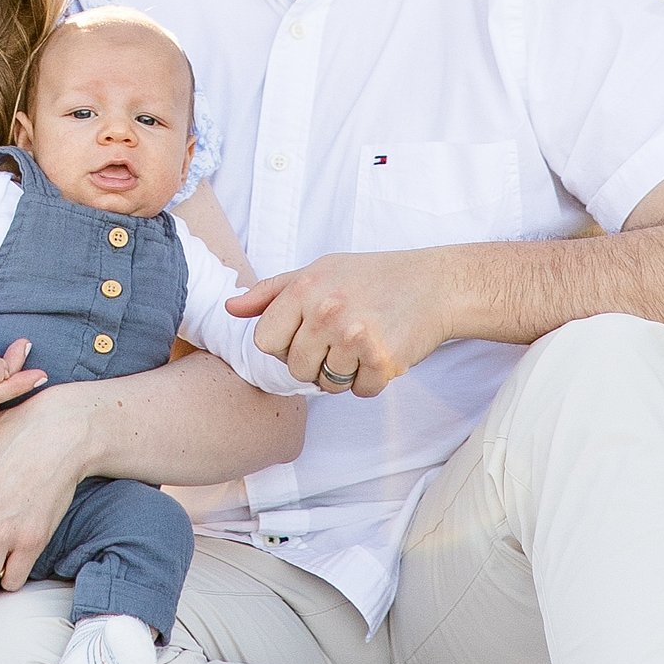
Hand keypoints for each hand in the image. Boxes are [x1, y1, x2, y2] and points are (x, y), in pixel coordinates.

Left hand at [225, 248, 461, 396]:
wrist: (433, 285)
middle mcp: (327, 311)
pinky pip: (360, 392)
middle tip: (339, 338)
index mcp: (305, 288)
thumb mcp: (318, 271)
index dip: (284, 344)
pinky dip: (370, 381)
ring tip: (362, 342)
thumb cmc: (371, 277)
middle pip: (296, 369)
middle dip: (314, 362)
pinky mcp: (383, 360)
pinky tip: (381, 353)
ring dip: (343, 373)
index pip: (265, 342)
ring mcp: (356, 338)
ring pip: (327, 385)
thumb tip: (230, 309)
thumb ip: (271, 292)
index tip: (305, 334)